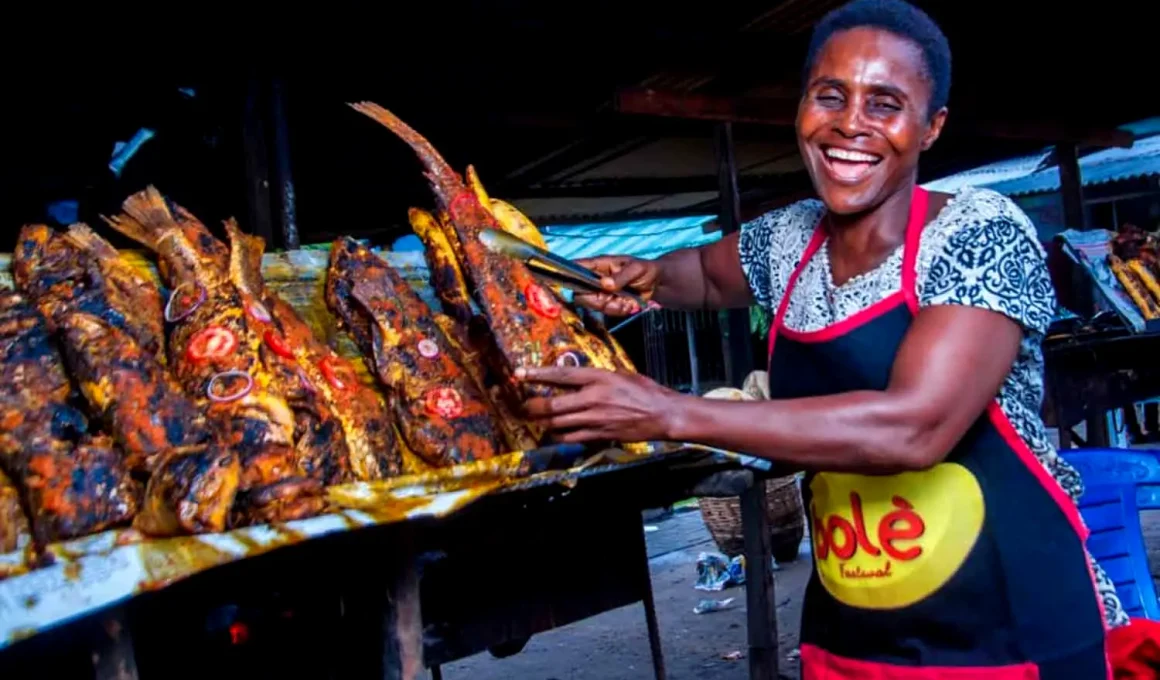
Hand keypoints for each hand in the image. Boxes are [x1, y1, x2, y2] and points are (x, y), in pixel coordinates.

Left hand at [517, 365, 680, 442]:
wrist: (662, 414)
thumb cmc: (643, 391)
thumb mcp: (619, 374)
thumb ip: (596, 377)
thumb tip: (576, 378)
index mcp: (598, 377)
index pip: (561, 374)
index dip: (538, 374)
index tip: (520, 374)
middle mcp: (592, 398)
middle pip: (553, 404)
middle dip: (533, 407)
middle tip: (522, 406)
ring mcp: (594, 418)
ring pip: (558, 423)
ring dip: (543, 422)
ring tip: (534, 420)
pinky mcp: (599, 434)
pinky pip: (570, 437)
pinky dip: (559, 435)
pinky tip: (554, 433)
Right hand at [573, 255, 660, 315]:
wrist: (656, 283)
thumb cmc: (645, 269)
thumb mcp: (636, 269)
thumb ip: (621, 276)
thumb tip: (605, 284)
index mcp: (599, 265)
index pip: (577, 267)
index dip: (570, 273)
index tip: (575, 283)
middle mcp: (596, 279)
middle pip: (581, 293)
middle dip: (598, 300)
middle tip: (616, 297)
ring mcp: (601, 292)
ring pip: (595, 305)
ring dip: (613, 306)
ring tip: (629, 299)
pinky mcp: (608, 303)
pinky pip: (608, 312)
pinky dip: (620, 310)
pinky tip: (630, 303)